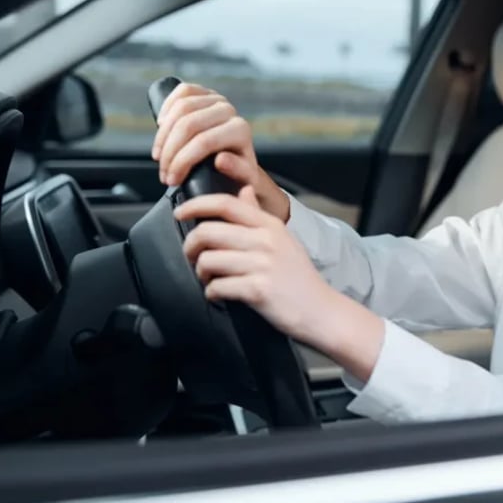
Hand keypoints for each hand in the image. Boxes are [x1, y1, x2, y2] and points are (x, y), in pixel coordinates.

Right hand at [152, 82, 288, 221]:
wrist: (238, 158)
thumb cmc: (239, 172)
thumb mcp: (244, 179)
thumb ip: (238, 171)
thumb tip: (221, 160)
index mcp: (240, 130)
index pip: (203, 142)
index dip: (182, 162)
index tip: (172, 180)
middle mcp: (229, 111)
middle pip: (187, 125)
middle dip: (169, 152)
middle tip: (164, 173)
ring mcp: (216, 99)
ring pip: (180, 109)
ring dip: (163, 136)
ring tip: (159, 157)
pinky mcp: (203, 92)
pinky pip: (181, 91)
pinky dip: (167, 107)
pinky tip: (162, 126)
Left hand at [175, 187, 383, 379]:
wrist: (322, 312)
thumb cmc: (299, 278)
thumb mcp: (283, 239)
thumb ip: (259, 214)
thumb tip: (244, 190)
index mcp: (269, 225)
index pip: (225, 204)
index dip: (196, 205)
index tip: (180, 213)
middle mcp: (266, 241)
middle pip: (208, 232)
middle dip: (190, 246)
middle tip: (193, 257)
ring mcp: (262, 265)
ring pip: (208, 260)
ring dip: (201, 273)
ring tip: (209, 279)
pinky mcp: (257, 290)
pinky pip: (217, 287)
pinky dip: (212, 293)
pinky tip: (219, 295)